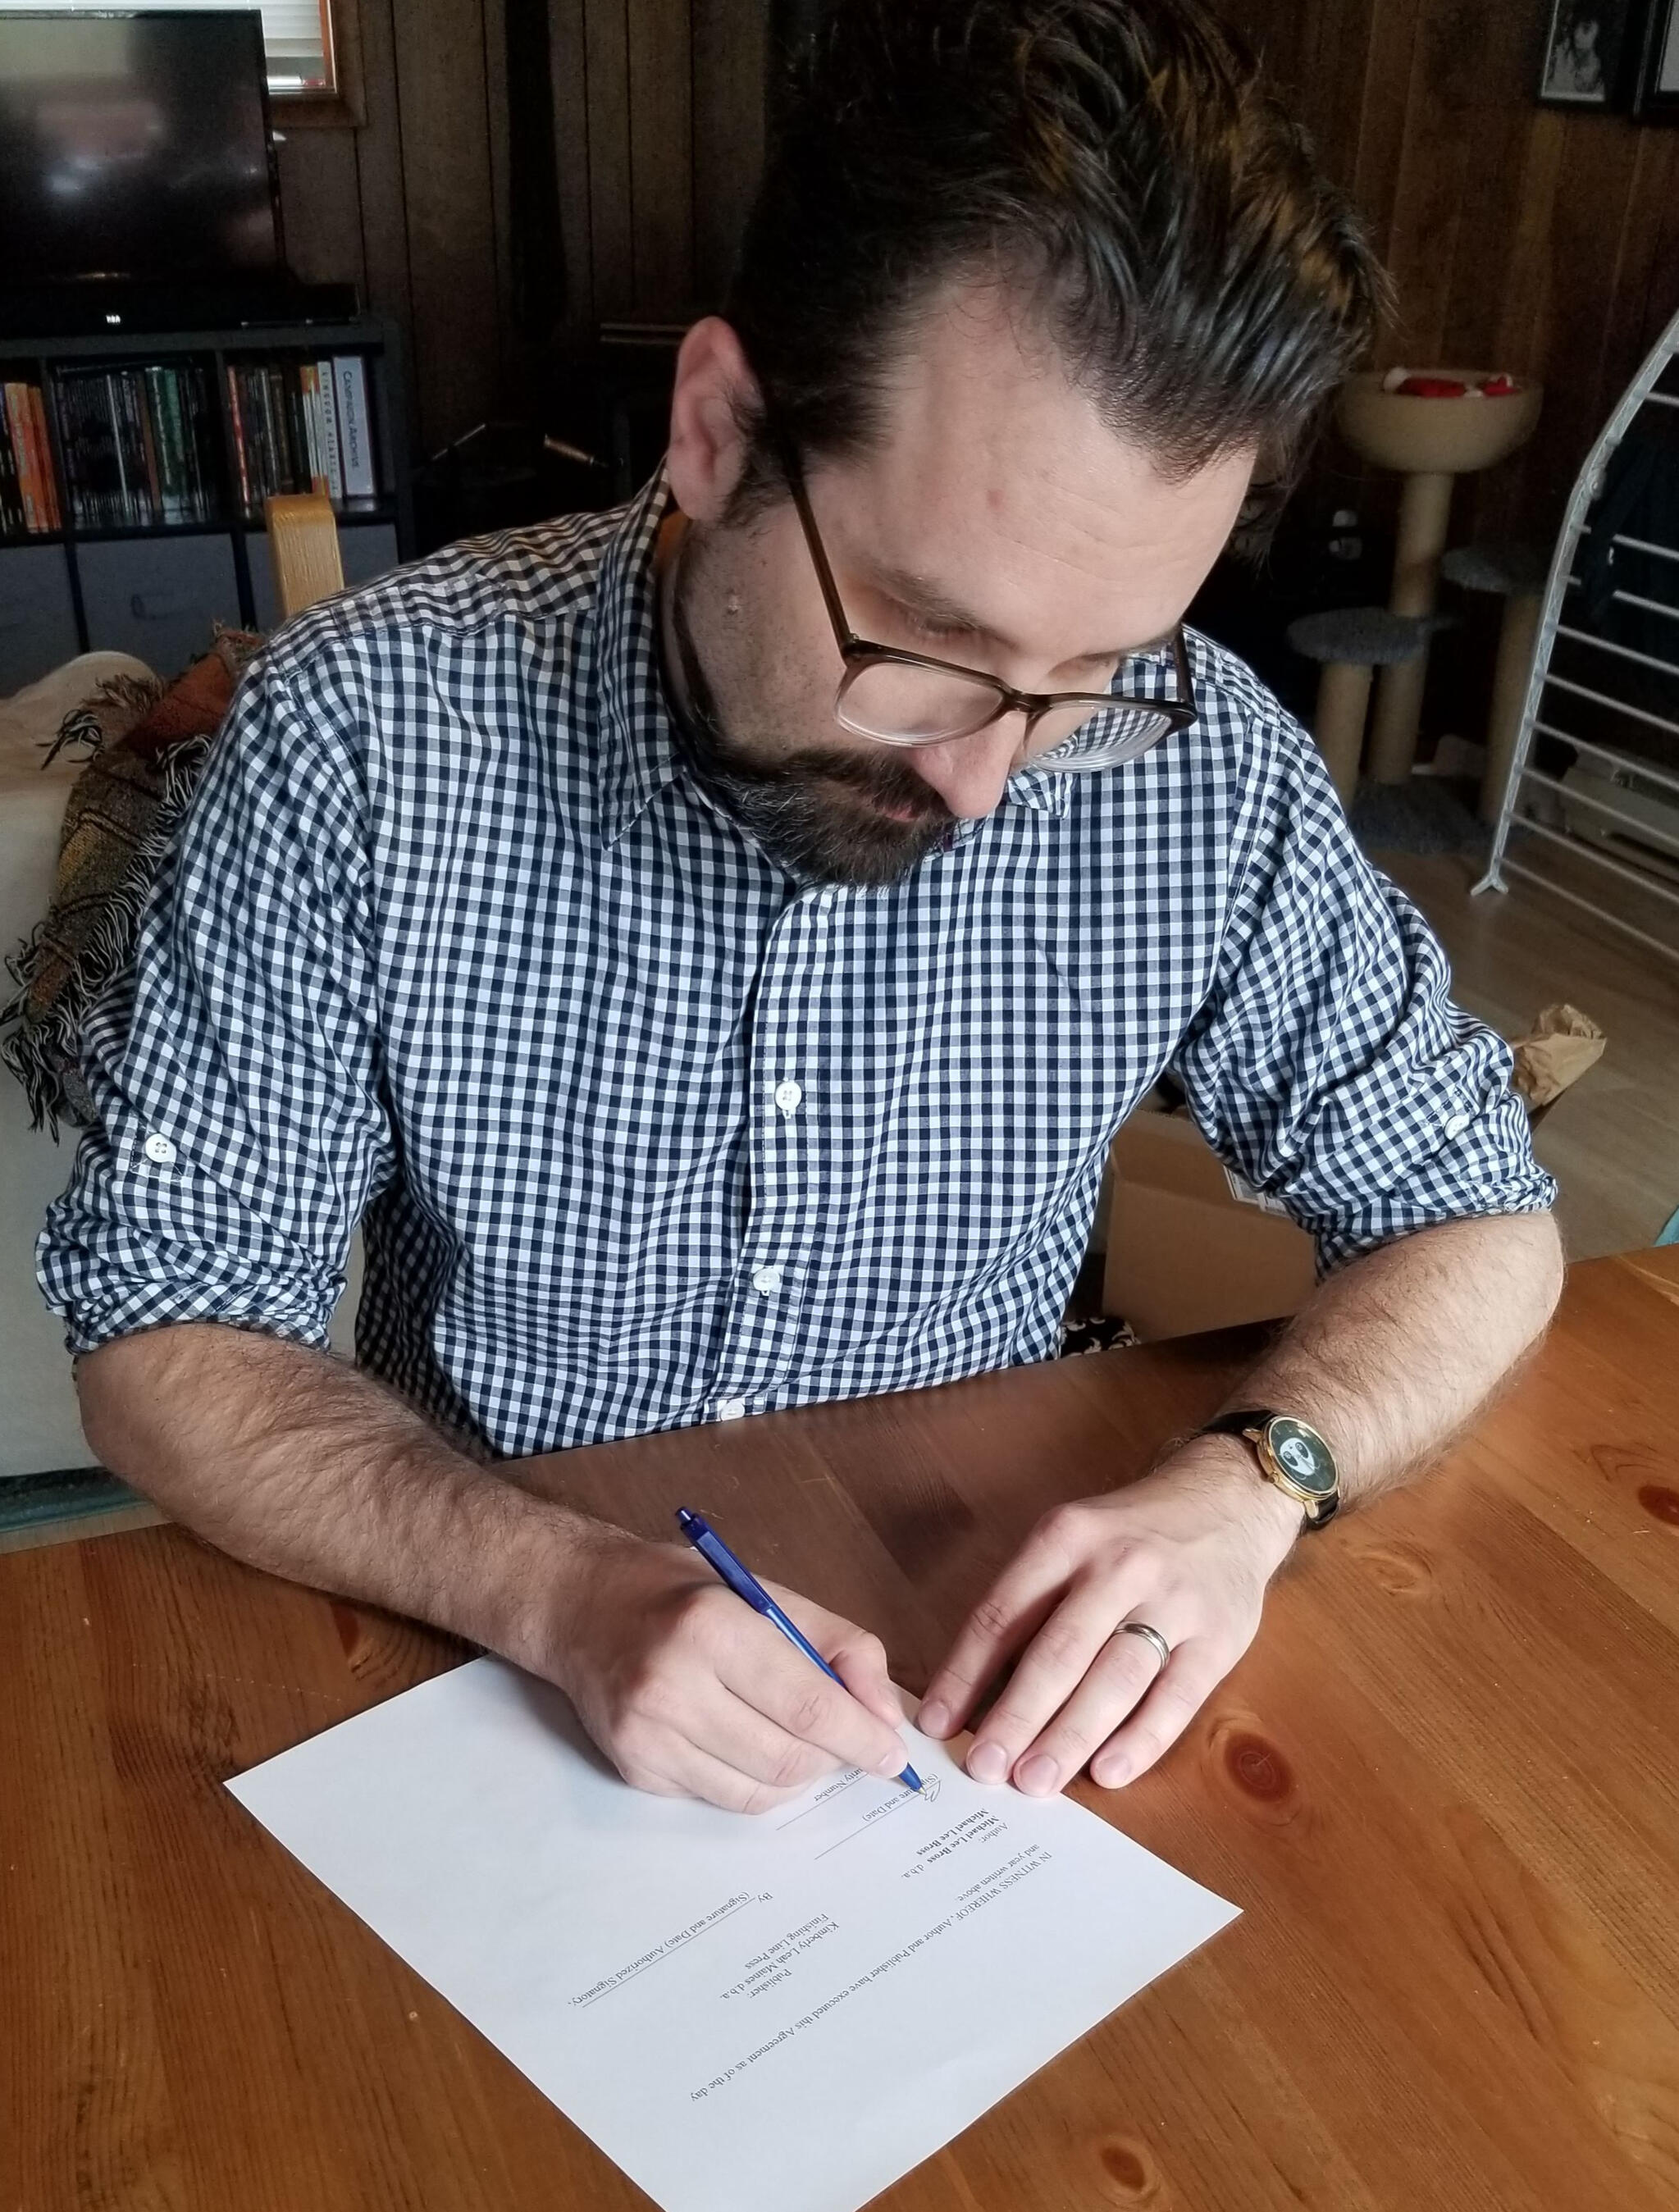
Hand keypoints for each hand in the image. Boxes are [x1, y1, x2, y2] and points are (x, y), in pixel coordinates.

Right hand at [537, 1523, 909, 1812]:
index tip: (893, 1753)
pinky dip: (754, 1782)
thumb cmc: (683, 1593)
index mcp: (712, 1628)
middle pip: (788, 1759)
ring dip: (798, 1774)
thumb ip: (839, 1645)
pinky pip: (721, 1799)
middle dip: (834, 1757)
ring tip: (797, 1737)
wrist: (582, 1606)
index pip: (808, 1706)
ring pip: (759, 1793)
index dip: (861, 1738)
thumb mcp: (767, 1592)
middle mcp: (672, 1687)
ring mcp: (647, 1737)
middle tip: (847, 1739)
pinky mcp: (635, 1771)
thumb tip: (886, 1715)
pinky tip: (746, 1742)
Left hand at [917, 1441, 1302, 1794]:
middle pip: (1059, 1652)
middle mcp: (1119, 1566)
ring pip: (1114, 1679)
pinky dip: (1140, 1739)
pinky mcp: (1220, 1637)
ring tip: (1035, 1781)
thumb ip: (1030, 1604)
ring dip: (1070, 1736)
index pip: (1004, 1613)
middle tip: (984, 1768)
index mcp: (1067, 1538)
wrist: (1228, 1500)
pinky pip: (1176, 1698)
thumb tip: (976, 1691)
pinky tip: (1108, 1772)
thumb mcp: (1071, 1540)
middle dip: (1016, 1716)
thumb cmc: (1130, 1535)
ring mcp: (1174, 1601)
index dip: (965, 1673)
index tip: (936, 1724)